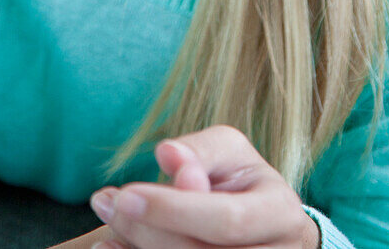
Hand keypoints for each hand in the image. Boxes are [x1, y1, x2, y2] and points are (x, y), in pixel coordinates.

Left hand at [89, 125, 319, 248]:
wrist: (256, 223)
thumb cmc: (238, 179)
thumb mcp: (227, 151)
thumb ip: (199, 151)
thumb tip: (167, 154)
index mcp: (282, 214)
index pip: (228, 221)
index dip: (175, 210)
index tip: (126, 194)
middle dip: (149, 231)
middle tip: (106, 203)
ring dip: (140, 248)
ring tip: (109, 222)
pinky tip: (114, 246)